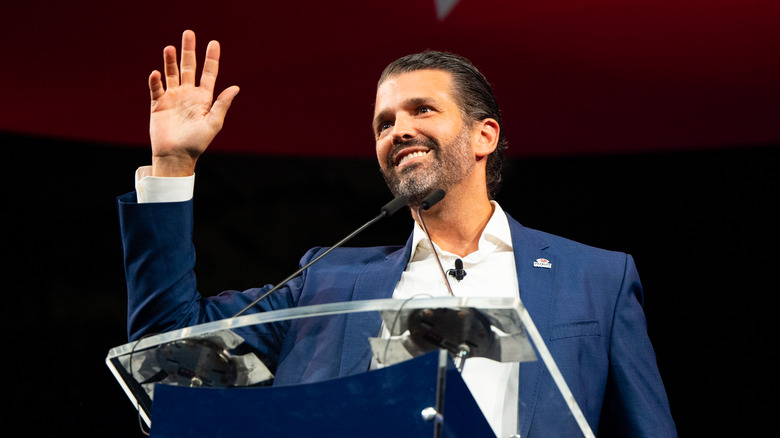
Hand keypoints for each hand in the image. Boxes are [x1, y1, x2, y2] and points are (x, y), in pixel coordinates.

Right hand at [148, 30, 238, 175]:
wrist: (176, 157)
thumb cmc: (197, 144)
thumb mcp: (213, 124)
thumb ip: (222, 104)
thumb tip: (236, 87)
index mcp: (204, 99)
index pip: (208, 74)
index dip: (211, 58)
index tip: (213, 43)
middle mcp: (188, 95)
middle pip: (188, 68)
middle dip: (188, 51)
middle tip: (188, 33)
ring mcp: (173, 98)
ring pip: (171, 74)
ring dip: (170, 61)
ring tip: (169, 48)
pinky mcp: (158, 105)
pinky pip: (156, 89)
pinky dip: (156, 81)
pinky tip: (157, 73)